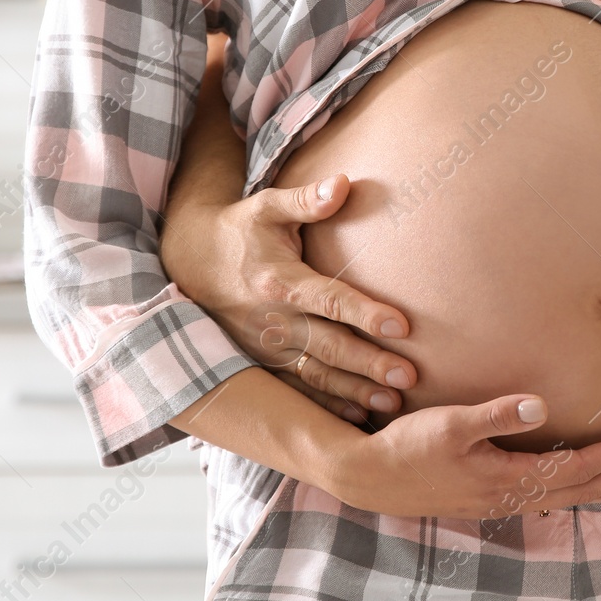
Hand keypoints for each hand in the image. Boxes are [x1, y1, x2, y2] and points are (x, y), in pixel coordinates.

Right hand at [159, 172, 416, 422]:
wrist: (190, 261)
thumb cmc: (241, 230)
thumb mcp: (267, 207)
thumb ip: (306, 200)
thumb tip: (343, 183)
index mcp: (278, 281)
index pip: (328, 299)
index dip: (364, 312)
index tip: (402, 324)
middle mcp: (271, 320)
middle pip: (328, 346)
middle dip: (369, 363)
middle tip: (410, 376)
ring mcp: (265, 347)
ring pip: (315, 375)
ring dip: (354, 391)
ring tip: (394, 402)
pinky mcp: (262, 362)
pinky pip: (298, 390)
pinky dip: (327, 406)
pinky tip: (359, 416)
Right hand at [333, 395, 600, 518]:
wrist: (368, 477)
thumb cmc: (407, 446)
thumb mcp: (450, 423)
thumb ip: (497, 414)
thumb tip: (540, 405)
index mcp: (505, 476)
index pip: (572, 468)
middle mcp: (507, 496)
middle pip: (575, 490)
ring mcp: (495, 502)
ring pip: (559, 499)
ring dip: (595, 487)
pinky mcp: (482, 500)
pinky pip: (538, 500)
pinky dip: (565, 492)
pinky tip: (566, 485)